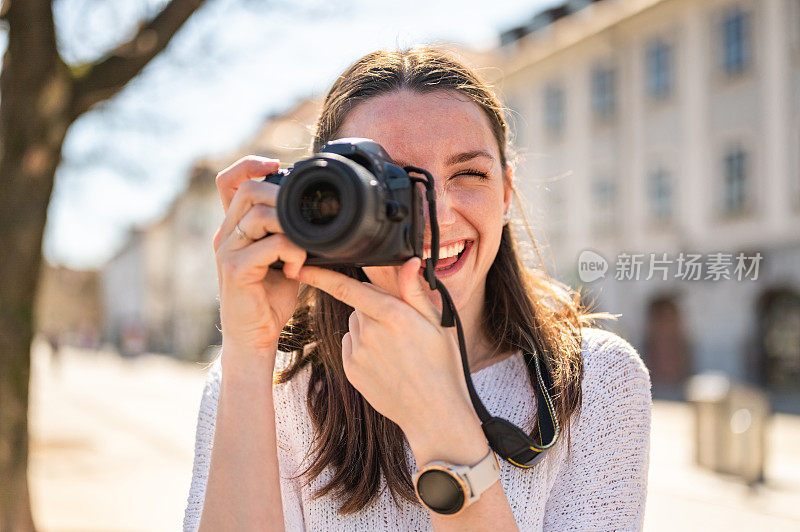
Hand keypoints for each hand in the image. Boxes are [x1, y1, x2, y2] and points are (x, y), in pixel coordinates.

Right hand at [213, 156, 306, 362]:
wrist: (255, 336)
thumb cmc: (270, 298)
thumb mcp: (282, 257)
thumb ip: (288, 232)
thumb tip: (315, 211)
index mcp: (235, 227)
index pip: (228, 180)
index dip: (249, 164)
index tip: (276, 165)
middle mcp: (226, 234)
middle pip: (248, 190)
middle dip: (281, 196)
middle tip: (302, 220)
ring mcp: (227, 250)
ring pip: (260, 214)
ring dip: (293, 229)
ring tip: (303, 252)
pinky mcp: (234, 269)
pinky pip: (270, 245)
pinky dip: (292, 253)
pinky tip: (296, 270)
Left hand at [293, 258, 477, 445]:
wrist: (433, 413)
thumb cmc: (442, 366)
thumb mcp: (439, 324)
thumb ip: (415, 291)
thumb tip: (408, 262)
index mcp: (393, 315)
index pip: (347, 288)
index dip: (321, 275)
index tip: (301, 266)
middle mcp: (370, 332)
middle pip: (359, 304)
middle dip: (374, 306)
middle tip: (401, 325)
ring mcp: (358, 353)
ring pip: (355, 325)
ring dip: (369, 327)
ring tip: (396, 348)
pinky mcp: (351, 370)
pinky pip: (350, 345)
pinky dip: (363, 347)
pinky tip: (385, 361)